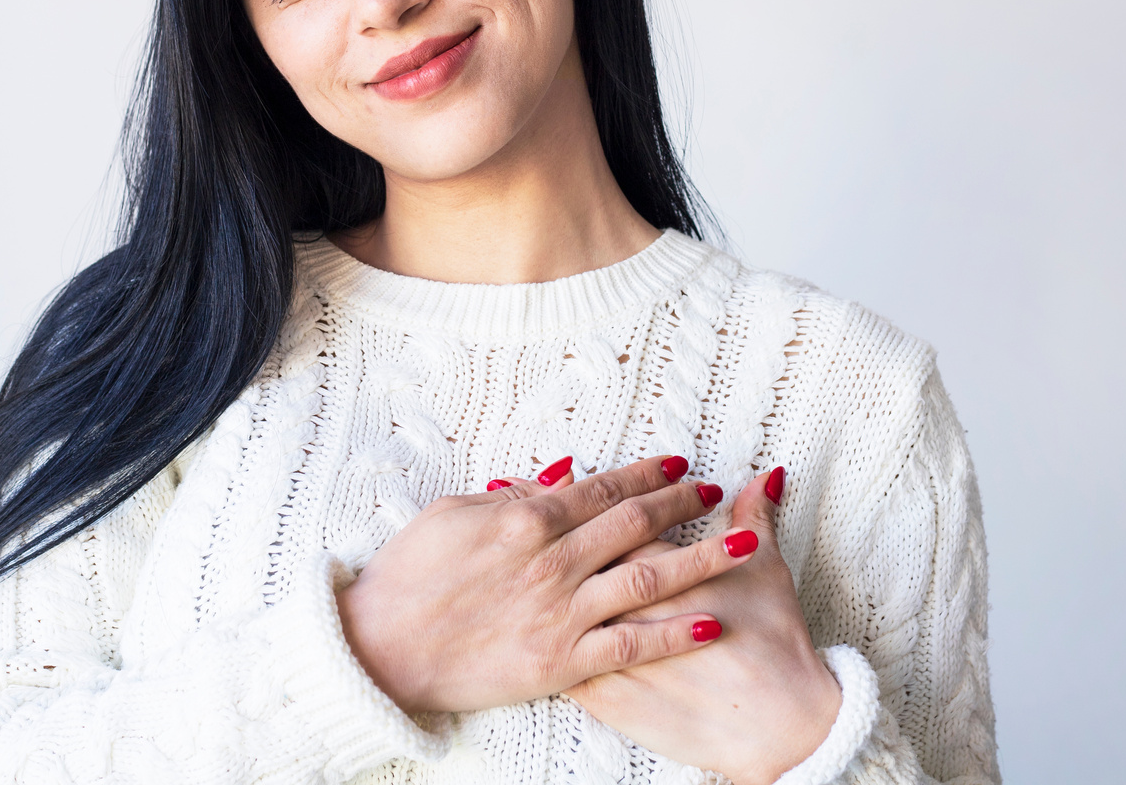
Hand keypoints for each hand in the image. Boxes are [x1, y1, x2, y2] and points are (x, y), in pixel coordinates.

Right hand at [336, 455, 764, 713]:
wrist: (382, 648)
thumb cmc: (408, 577)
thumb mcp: (453, 514)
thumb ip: (512, 495)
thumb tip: (562, 473)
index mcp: (526, 520)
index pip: (603, 488)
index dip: (646, 474)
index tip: (677, 465)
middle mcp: (554, 561)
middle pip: (635, 524)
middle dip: (682, 506)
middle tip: (714, 494)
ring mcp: (561, 612)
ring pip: (648, 577)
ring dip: (700, 560)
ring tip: (743, 546)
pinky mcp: (562, 661)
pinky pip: (631, 644)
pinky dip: (674, 633)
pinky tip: (711, 622)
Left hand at [562, 468, 842, 784]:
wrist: (779, 722)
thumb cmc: (776, 645)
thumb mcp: (767, 570)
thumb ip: (754, 516)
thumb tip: (762, 478)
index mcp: (657, 570)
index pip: (618, 526)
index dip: (612, 512)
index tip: (605, 498)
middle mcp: (623, 607)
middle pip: (581, 563)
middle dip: (572, 543)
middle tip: (570, 531)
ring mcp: (608, 653)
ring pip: (563, 611)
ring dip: (554, 592)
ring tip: (553, 577)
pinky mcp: (604, 695)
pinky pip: (561, 664)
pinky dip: (553, 643)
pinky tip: (549, 630)